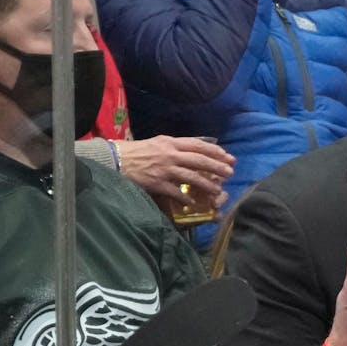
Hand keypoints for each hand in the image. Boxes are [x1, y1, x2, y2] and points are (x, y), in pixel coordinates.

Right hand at [115, 135, 235, 206]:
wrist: (116, 160)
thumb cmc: (137, 152)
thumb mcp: (158, 143)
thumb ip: (175, 147)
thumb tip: (194, 152)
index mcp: (170, 142)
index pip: (197, 144)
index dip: (214, 150)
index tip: (227, 156)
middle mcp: (169, 154)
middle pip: (199, 160)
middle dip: (217, 166)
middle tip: (230, 172)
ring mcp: (164, 169)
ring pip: (192, 176)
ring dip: (207, 184)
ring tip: (218, 190)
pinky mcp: (157, 183)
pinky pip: (176, 192)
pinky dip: (186, 198)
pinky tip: (194, 203)